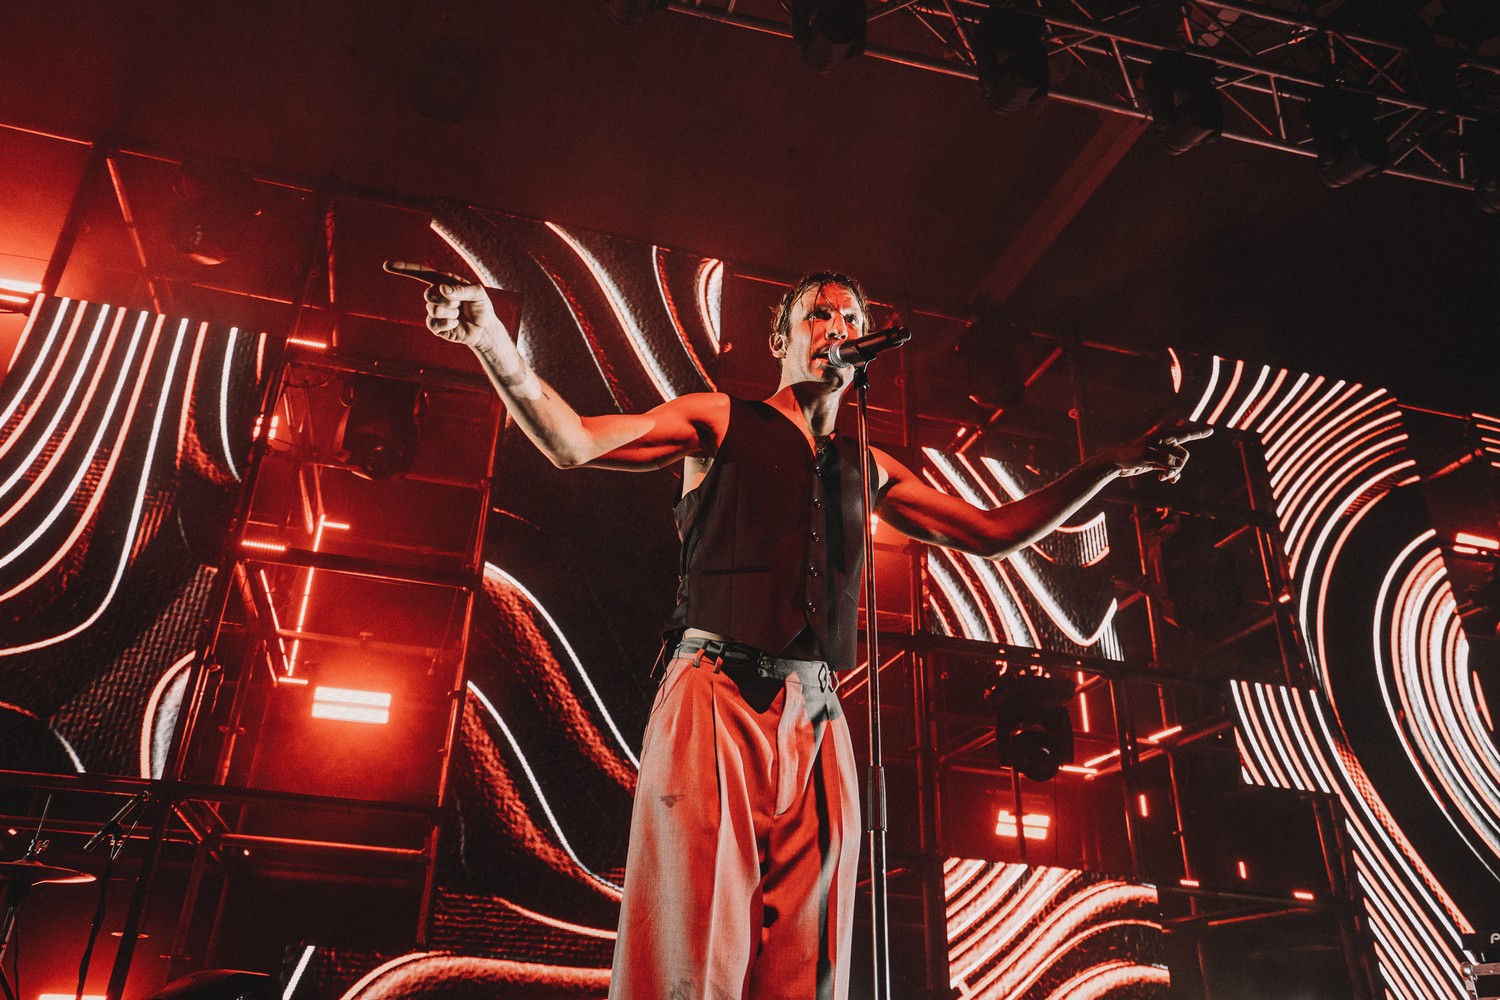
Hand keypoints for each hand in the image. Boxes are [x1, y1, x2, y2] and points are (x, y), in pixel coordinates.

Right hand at [384, 260, 501, 348]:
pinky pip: (433, 323)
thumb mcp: (478, 293)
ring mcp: (433, 310)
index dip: (404, 269)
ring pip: (433, 309)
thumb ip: (461, 289)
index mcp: (443, 281)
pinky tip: (455, 323)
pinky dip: (448, 324)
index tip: (388, 265)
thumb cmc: (481, 307)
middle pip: (428, 294)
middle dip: (449, 301)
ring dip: (451, 312)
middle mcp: (436, 294)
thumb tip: (442, 289)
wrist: (484, 328)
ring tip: (459, 314)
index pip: (421, 273)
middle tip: (461, 304)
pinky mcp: (434, 325)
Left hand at [1106, 423, 1212, 482]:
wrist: (1116, 462)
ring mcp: (1162, 453)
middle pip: (1183, 455)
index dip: (1199, 433)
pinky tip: (1167, 480)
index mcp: (1163, 437)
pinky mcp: (1158, 462)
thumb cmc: (1129, 454)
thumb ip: (1163, 459)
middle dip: (1178, 466)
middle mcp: (1164, 443)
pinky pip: (1172, 468)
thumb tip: (1175, 465)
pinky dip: (1172, 474)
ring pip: (1178, 463)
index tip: (1211, 431)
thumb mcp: (1146, 455)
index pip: (1185, 434)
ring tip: (1163, 478)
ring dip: (1174, 472)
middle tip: (1167, 473)